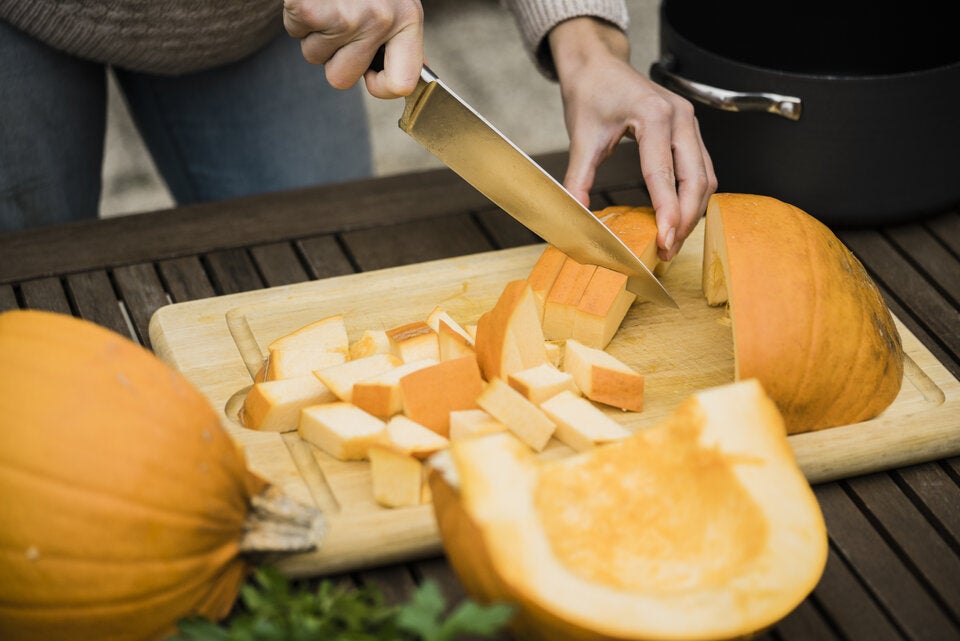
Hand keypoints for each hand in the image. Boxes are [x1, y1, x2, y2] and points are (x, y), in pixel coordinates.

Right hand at [283, 0, 423, 97]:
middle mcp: (382, 20)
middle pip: (342, 79)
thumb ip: (399, 38)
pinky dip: (295, 15)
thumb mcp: (394, 1)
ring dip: (313, 32)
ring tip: (326, 2)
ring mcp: (348, 16)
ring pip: (315, 57)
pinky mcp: (313, 9)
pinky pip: (294, 33)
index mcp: (409, 18)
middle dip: (331, 57)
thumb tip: (408, 80)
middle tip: (337, 23)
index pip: (403, 83)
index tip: (369, 73)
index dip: (379, 85)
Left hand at [548, 18, 716, 260]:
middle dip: (684, 219)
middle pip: (696, 179)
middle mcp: (680, 117)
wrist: (598, 66)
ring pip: (705, 177)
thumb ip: (578, 178)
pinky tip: (678, 217)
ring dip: (692, 212)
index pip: (664, 173)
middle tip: (668, 250)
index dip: (667, 211)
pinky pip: (702, 169)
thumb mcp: (581, 138)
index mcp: (653, 115)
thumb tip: (574, 214)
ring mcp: (689, 122)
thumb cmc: (591, 94)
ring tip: (672, 241)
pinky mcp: (689, 130)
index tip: (664, 240)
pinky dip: (693, 196)